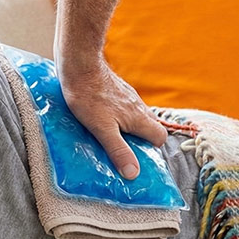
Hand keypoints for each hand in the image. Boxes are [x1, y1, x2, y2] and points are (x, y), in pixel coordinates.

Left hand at [57, 55, 166, 178]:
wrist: (79, 65)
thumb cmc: (89, 98)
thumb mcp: (102, 130)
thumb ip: (118, 151)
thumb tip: (133, 174)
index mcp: (140, 117)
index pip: (160, 137)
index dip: (151, 149)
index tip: (135, 155)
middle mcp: (138, 105)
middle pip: (149, 126)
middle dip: (138, 139)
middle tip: (119, 147)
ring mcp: (127, 95)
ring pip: (135, 116)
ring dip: (126, 127)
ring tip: (107, 133)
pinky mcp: (116, 89)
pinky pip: (123, 106)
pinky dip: (116, 115)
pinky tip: (99, 116)